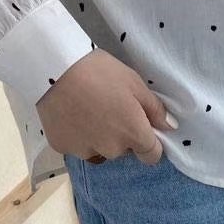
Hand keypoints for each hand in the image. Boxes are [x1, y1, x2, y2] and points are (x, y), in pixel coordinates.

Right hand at [35, 47, 176, 164]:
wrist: (55, 68)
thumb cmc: (100, 71)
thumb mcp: (134, 82)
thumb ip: (154, 109)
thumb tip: (169, 127)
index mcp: (133, 134)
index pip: (151, 155)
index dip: (149, 142)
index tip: (140, 124)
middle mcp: (111, 149)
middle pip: (123, 150)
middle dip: (121, 134)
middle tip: (109, 106)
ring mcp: (84, 151)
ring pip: (99, 149)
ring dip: (98, 136)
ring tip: (87, 108)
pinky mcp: (62, 148)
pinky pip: (77, 145)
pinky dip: (76, 134)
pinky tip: (70, 113)